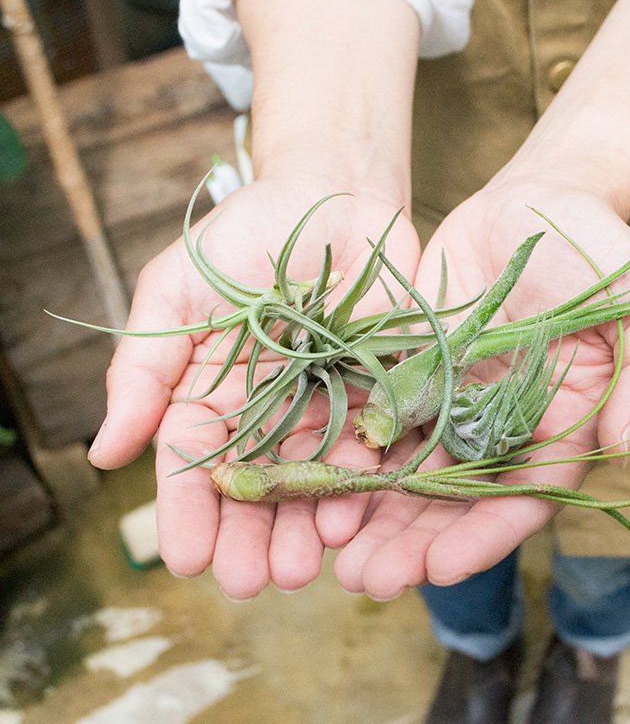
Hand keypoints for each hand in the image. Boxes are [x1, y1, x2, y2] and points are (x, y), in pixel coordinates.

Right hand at [88, 179, 419, 597]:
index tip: (184, 557)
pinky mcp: (378, 386)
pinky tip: (352, 514)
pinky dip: (361, 477)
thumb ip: (144, 369)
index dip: (188, 509)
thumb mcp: (176, 292)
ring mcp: (324, 401)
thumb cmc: (243, 234)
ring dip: (305, 524)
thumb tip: (105, 453)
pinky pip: (369, 440)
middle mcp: (268, 408)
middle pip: (255, 483)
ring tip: (302, 569)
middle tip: (249, 582)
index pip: (194, 461)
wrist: (329, 194)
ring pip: (312, 475)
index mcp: (213, 391)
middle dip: (250, 535)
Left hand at [334, 179, 629, 598]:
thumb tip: (628, 440)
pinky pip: (376, 421)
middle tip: (368, 580)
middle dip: (414, 543)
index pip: (525, 494)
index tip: (440, 568)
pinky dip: (348, 454)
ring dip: (372, 516)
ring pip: (408, 472)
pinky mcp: (410, 374)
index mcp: (561, 423)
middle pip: (456, 499)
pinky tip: (312, 482)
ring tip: (333, 555)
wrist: (528, 206)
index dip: (485, 535)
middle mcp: (502, 427)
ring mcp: (452, 404)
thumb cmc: (594, 246)